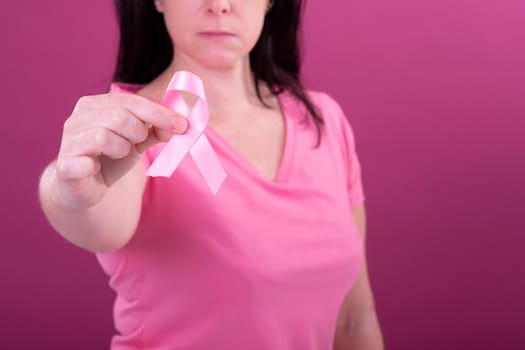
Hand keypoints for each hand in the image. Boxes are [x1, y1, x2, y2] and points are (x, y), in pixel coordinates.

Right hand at [54, 93, 186, 207]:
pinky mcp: (65, 165)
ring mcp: (69, 141)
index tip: (182, 125)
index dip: (159, 113)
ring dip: (121, 148)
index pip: (131, 101)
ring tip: (119, 154)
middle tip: (138, 142)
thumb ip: (156, 131)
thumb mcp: (138, 141)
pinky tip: (97, 167)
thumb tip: (180, 125)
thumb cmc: (111, 158)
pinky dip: (94, 165)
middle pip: (120, 116)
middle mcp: (78, 118)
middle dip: (138, 132)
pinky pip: (81, 161)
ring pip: (104, 136)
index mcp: (96, 105)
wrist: (85, 188)